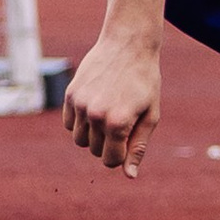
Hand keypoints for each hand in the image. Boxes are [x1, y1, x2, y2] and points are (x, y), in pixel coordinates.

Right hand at [63, 29, 160, 176]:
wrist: (128, 44)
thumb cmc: (145, 81)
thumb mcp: (150, 114)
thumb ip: (139, 147)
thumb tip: (129, 175)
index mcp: (118, 122)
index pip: (111, 161)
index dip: (122, 155)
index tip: (129, 139)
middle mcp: (95, 115)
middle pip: (95, 151)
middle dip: (109, 144)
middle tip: (123, 120)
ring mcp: (79, 105)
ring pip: (79, 140)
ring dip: (92, 134)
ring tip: (109, 112)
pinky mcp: (70, 95)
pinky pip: (69, 124)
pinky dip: (80, 122)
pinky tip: (95, 104)